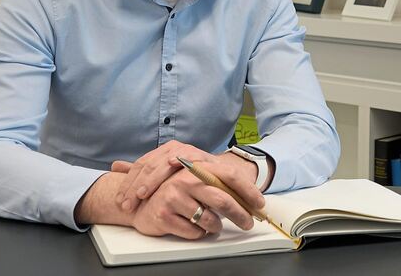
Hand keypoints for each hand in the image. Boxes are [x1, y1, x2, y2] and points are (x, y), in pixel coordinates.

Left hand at [112, 141, 218, 212]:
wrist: (218, 174)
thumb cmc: (189, 177)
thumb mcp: (163, 175)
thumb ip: (141, 172)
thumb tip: (114, 166)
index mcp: (160, 152)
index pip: (139, 167)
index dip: (128, 184)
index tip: (119, 201)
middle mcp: (172, 149)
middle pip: (149, 166)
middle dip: (135, 187)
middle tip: (127, 204)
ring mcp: (186, 152)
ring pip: (164, 164)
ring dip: (152, 180)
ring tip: (142, 194)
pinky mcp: (200, 157)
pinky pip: (188, 158)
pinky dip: (179, 160)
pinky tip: (171, 165)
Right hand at [128, 158, 264, 239]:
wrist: (141, 198)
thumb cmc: (175, 189)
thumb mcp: (197, 179)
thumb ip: (218, 182)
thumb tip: (249, 198)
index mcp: (196, 166)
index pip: (230, 175)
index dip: (248, 190)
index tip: (260, 203)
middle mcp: (185, 179)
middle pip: (223, 200)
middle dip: (240, 215)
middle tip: (248, 223)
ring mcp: (174, 197)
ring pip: (210, 220)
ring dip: (217, 226)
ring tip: (214, 225)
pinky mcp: (165, 215)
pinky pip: (195, 232)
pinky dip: (200, 233)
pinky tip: (196, 227)